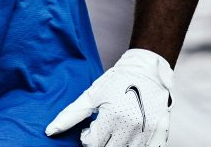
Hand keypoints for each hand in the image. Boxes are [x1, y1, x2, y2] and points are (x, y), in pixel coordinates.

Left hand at [45, 49, 173, 146]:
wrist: (147, 70)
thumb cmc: (118, 80)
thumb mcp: (92, 95)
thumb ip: (70, 115)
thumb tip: (50, 131)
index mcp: (113, 117)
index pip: (93, 144)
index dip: (87, 138)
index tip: (89, 129)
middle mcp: (132, 127)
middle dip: (101, 143)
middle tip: (102, 129)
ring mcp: (148, 132)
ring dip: (118, 144)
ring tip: (115, 130)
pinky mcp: (160, 134)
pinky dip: (135, 146)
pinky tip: (130, 134)